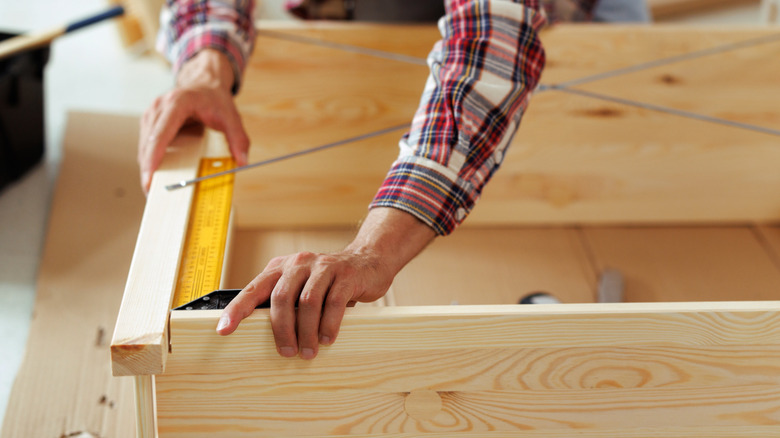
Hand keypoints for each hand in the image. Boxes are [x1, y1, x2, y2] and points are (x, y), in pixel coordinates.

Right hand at [138, 49, 248, 192]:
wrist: (204, 82)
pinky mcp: (150, 122)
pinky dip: (150, 161)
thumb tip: (242, 161)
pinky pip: (146, 145)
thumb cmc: (215, 98)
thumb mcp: (231, 116)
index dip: (153, 156)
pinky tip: (156, 176)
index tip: (149, 176)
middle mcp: (159, 107)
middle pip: (148, 143)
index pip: (160, 133)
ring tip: (153, 190)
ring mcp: (151, 114)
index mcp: (176, 103)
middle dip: (148, 169)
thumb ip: (238, 139)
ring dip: (147, 167)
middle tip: (152, 193)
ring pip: (144, 146)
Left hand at [216, 208, 436, 358]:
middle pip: (281, 298)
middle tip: (286, 353)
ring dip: (307, 331)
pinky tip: (328, 339)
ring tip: (309, 351)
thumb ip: (284, 301)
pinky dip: (329, 324)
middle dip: (282, 330)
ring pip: (308, 302)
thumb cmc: (329, 281)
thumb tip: (259, 334)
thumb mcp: (302, 285)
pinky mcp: (346, 275)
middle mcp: (299, 263)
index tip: (223, 331)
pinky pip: (334, 302)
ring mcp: (323, 267)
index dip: (237, 310)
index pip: (253, 289)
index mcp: (281, 267)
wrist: (368, 261)